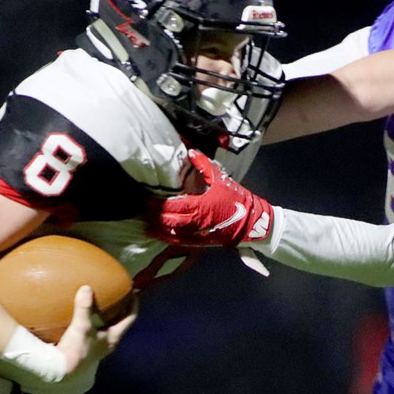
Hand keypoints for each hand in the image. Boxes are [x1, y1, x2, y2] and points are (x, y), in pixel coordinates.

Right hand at [56, 285, 137, 372]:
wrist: (61, 369)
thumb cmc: (77, 349)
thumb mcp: (81, 326)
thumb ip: (84, 307)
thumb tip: (86, 288)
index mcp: (114, 337)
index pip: (130, 318)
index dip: (134, 304)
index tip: (133, 291)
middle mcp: (109, 343)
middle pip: (121, 322)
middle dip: (120, 308)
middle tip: (117, 294)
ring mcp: (98, 347)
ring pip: (108, 327)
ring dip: (107, 316)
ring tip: (102, 302)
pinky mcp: (87, 348)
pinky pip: (95, 331)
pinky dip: (94, 321)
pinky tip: (86, 315)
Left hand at [146, 149, 273, 246]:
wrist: (252, 222)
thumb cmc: (237, 199)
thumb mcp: (220, 179)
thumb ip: (204, 165)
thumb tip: (191, 151)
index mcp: (199, 205)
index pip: (171, 206)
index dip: (156, 204)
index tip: (146, 200)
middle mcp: (196, 221)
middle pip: (168, 220)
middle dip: (153, 216)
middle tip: (142, 210)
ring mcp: (198, 234)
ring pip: (172, 233)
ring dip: (157, 228)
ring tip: (145, 223)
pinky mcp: (201, 242)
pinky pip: (180, 242)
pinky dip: (167, 239)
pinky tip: (158, 235)